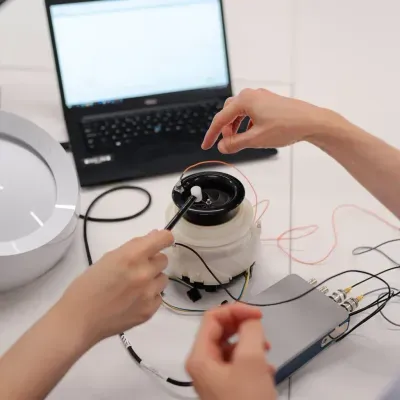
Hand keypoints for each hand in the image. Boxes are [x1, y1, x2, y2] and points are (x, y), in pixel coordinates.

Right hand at [57, 230, 173, 344]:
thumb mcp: (108, 258)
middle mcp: (144, 273)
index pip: (164, 239)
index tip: (160, 241)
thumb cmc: (87, 286)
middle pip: (163, 259)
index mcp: (132, 256)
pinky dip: (150, 296)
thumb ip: (133, 247)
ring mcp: (149, 294)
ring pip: (163, 278)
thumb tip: (154, 237)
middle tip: (136, 269)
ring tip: (134, 287)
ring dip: (152, 279)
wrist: (78, 320)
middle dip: (152, 261)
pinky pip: (159, 297)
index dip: (163, 238)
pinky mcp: (149, 311)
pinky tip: (133, 300)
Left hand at [186, 303, 276, 399]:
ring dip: (250, 346)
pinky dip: (252, 362)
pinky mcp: (226, 388)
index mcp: (200, 356)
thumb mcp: (251, 361)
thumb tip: (250, 318)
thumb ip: (250, 330)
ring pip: (231, 347)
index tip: (258, 315)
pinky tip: (266, 373)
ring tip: (267, 356)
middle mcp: (203, 365)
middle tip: (262, 332)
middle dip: (243, 328)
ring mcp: (214, 377)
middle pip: (220, 331)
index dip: (235, 310)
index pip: (212, 317)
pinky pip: (237, 364)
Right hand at [202, 88, 333, 153]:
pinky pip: (250, 111)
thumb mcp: (256, 139)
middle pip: (228, 113)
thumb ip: (235, 143)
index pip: (220, 119)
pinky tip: (250, 134)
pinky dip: (245, 123)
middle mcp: (251, 94)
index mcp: (244, 100)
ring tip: (238, 141)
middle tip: (225, 144)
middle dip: (224, 129)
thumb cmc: (286, 127)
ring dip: (235, 127)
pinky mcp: (269, 102)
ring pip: (239, 112)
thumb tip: (222, 147)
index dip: (212, 134)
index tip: (206, 145)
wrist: (311, 122)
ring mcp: (261, 97)